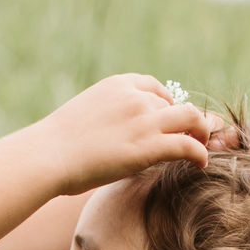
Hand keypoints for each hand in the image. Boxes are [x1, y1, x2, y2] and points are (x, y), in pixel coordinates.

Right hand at [27, 74, 216, 194]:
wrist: (47, 155)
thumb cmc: (55, 145)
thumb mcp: (83, 115)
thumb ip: (106, 115)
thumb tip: (111, 134)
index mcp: (117, 85)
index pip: (154, 87)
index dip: (167, 104)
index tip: (167, 122)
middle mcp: (135, 97)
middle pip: (175, 105)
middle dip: (184, 121)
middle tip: (189, 139)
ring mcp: (144, 120)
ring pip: (190, 119)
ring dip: (201, 133)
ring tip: (201, 149)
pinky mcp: (149, 146)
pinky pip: (189, 145)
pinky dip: (200, 153)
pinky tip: (201, 164)